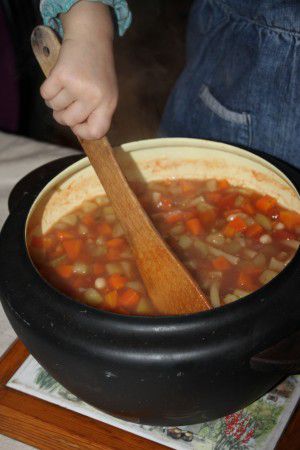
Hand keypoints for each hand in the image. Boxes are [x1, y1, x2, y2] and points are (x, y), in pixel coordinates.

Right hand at [40, 1, 117, 139]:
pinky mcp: (61, 75)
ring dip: (54, 100)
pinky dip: (47, 90)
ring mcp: (78, 86)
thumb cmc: (97, 70)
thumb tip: (78, 132)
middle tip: (67, 102)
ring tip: (64, 87)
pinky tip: (56, 80)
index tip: (77, 125)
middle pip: (69, 121)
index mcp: (108, 103)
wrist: (91, 38)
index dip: (83, 132)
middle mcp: (94, 96)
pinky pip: (45, 95)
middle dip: (63, 114)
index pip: (96, 131)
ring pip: (55, 108)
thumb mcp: (105, 92)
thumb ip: (95, 113)